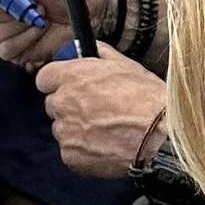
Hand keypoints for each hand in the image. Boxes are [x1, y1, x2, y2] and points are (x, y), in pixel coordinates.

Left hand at [36, 50, 169, 177]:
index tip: (68, 86)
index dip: (57, 82)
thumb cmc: (146, 99)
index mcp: (72, 77)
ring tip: (105, 130)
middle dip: (69, 107)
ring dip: (76, 129)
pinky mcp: (70, 156)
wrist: (160, 136)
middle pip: (53, 105)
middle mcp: (62, 103)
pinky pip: (70, 151)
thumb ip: (102, 55)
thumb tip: (91, 48)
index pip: (44, 78)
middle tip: (95, 110)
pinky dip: (83, 151)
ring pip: (62, 129)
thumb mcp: (127, 66)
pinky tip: (105, 146)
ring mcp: (64, 132)